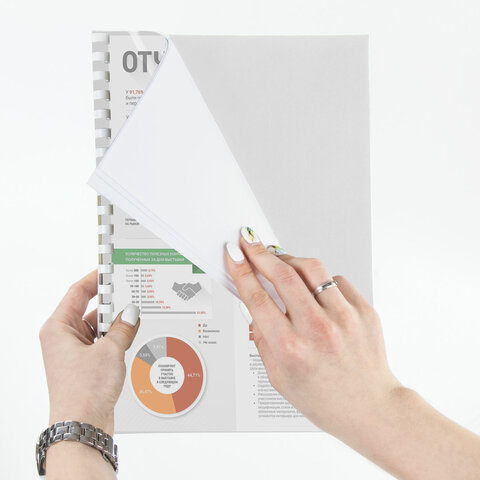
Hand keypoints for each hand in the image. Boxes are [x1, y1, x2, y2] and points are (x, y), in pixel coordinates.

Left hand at [39, 270, 139, 435]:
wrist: (83, 426)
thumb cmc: (83, 392)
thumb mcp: (110, 351)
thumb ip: (123, 327)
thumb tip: (132, 313)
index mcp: (58, 329)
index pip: (76, 292)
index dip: (95, 279)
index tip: (110, 270)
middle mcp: (63, 338)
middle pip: (89, 309)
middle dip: (110, 306)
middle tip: (129, 298)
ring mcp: (74, 352)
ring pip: (97, 327)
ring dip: (115, 326)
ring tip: (130, 325)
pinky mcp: (85, 364)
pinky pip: (102, 342)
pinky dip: (115, 340)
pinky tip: (128, 341)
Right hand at [226, 230, 399, 437]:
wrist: (370, 408)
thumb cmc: (325, 399)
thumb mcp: (278, 377)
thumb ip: (262, 339)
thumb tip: (253, 304)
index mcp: (291, 349)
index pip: (257, 298)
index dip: (241, 272)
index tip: (234, 257)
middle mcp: (318, 330)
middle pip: (282, 275)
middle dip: (260, 253)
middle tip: (250, 242)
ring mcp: (344, 318)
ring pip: (311, 268)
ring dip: (289, 258)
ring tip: (280, 260)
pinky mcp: (364, 311)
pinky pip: (336, 280)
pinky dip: (320, 280)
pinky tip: (314, 289)